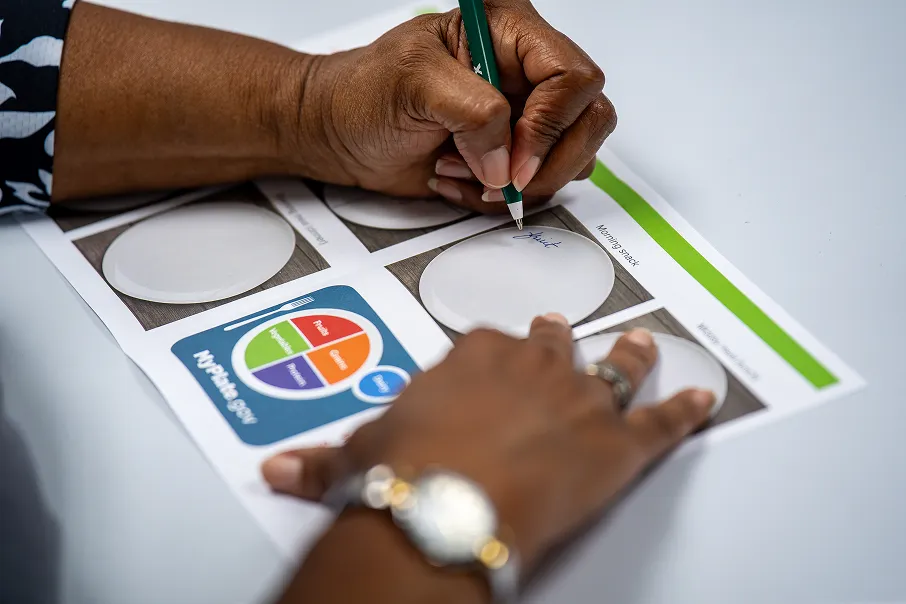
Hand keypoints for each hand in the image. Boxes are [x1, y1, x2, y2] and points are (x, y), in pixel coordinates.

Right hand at [262, 314, 713, 569]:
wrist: (446, 504)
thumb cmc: (407, 470)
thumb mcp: (360, 456)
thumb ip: (326, 458)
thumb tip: (281, 469)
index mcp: (473, 357)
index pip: (488, 343)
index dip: (495, 354)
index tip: (496, 356)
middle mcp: (531, 366)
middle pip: (554, 346)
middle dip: (559, 344)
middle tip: (565, 334)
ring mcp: (578, 399)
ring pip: (612, 369)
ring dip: (629, 360)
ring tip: (641, 348)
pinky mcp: (616, 444)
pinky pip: (660, 422)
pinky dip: (684, 414)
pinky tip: (701, 404)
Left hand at [289, 0, 615, 213]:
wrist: (340, 134)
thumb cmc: (363, 93)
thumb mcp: (413, 82)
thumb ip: (472, 112)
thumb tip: (507, 158)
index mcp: (510, 31)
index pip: (573, 77)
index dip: (551, 124)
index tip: (513, 159)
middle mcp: (525, 72)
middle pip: (589, 120)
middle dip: (546, 162)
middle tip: (500, 179)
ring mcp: (524, 116)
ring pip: (573, 158)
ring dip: (518, 183)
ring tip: (463, 170)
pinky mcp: (513, 154)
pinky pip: (539, 186)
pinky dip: (500, 199)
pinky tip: (461, 181)